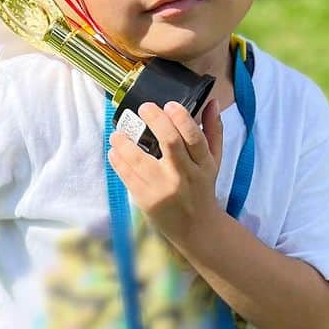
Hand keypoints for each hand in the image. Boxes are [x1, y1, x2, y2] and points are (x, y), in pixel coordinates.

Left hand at [107, 98, 223, 248]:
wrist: (196, 227)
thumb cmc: (202, 187)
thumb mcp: (214, 161)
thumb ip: (213, 130)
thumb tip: (212, 101)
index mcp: (203, 164)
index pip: (194, 138)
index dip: (181, 118)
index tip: (169, 105)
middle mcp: (184, 176)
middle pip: (170, 142)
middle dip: (155, 120)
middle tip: (143, 108)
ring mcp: (164, 189)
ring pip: (141, 159)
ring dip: (125, 142)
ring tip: (118, 132)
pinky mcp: (146, 200)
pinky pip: (127, 176)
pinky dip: (118, 160)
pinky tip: (114, 150)